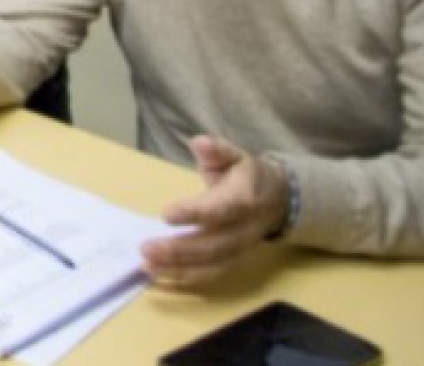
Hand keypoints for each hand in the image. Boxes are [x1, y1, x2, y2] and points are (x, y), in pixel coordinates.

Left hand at [142, 136, 289, 288]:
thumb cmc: (245, 175)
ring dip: (179, 269)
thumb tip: (202, 143)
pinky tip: (159, 277)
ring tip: (147, 266)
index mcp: (245, 198)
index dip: (196, 213)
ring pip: (212, 265)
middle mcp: (245, 228)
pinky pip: (211, 275)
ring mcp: (241, 249)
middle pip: (215, 245)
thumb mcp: (234, 156)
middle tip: (146, 248)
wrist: (277, 199)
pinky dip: (185, 279)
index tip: (166, 214)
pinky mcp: (234, 261)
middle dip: (180, 249)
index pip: (223, 209)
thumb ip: (217, 150)